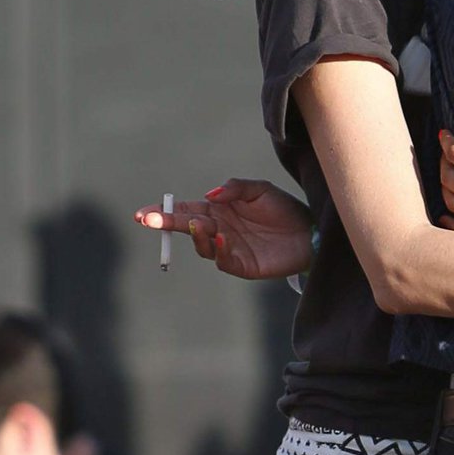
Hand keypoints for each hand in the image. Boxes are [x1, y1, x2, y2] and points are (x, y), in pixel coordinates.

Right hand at [134, 179, 313, 280]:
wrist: (310, 232)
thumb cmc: (284, 209)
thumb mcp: (259, 190)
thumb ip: (234, 188)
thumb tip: (208, 196)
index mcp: (218, 211)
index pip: (185, 210)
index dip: (164, 211)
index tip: (143, 213)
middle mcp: (218, 230)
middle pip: (187, 227)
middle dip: (166, 223)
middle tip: (149, 219)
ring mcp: (228, 249)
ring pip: (202, 245)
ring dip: (197, 234)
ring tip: (197, 222)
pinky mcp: (242, 265)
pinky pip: (223, 260)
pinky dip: (218, 250)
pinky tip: (221, 238)